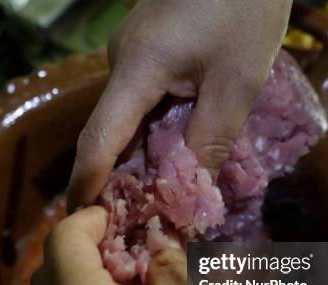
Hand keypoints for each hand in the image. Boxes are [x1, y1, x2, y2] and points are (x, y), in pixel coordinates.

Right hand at [67, 0, 291, 211]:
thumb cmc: (245, 7)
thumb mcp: (238, 80)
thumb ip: (211, 139)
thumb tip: (193, 194)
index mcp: (136, 69)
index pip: (99, 138)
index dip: (87, 183)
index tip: (81, 220)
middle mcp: (121, 64)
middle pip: (111, 133)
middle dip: (121, 179)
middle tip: (135, 221)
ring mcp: (132, 55)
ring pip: (129, 119)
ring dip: (142, 157)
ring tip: (157, 198)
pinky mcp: (147, 51)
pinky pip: (142, 101)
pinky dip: (154, 131)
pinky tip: (171, 153)